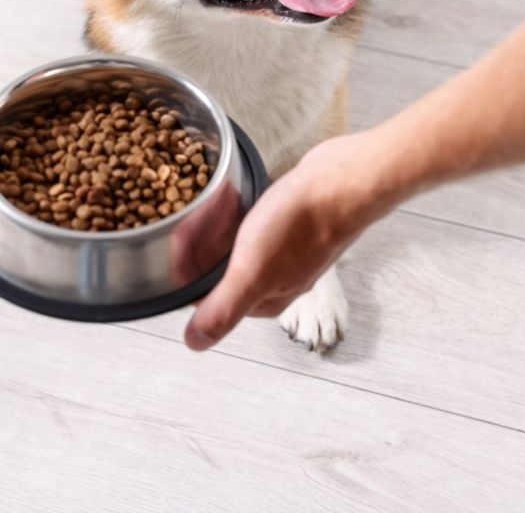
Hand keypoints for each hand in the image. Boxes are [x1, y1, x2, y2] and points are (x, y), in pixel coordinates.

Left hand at [185, 129, 394, 350]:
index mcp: (264, 299)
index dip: (187, 267)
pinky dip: (238, 212)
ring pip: (234, 244)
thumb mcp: (253, 270)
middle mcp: (274, 279)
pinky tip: (236, 197)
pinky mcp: (290, 226)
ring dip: (218, 224)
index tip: (181, 239)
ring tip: (216, 201)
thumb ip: (223, 309)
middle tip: (200, 213)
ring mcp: (284, 252)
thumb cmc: (303, 224)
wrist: (343, 183)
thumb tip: (195, 342)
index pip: (208, 294)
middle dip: (202, 241)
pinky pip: (251, 224)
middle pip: (218, 268)